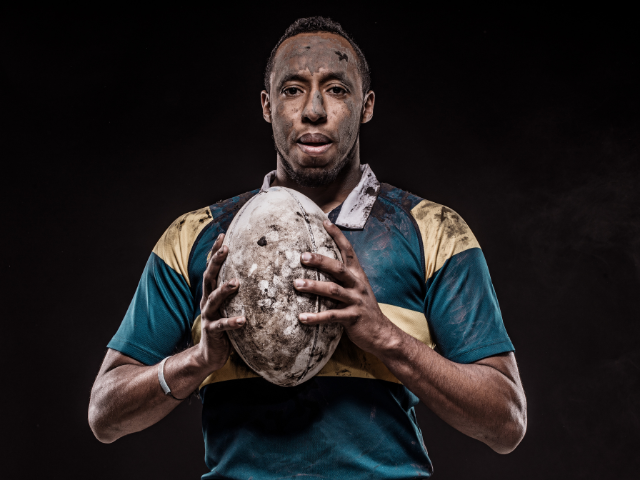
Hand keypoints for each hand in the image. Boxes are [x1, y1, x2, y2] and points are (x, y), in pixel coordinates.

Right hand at [198, 233, 245, 370]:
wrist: (210, 354)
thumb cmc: (226, 327)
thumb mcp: (230, 306)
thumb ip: (238, 292)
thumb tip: (259, 274)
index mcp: (211, 293)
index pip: (212, 268)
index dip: (215, 252)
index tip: (223, 235)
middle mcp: (207, 301)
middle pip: (209, 277)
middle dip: (216, 261)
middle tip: (226, 248)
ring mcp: (208, 316)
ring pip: (213, 300)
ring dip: (224, 289)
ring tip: (236, 282)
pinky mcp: (212, 332)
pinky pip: (222, 326)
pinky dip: (232, 322)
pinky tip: (243, 320)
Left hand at [293, 220, 399, 355]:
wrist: (381, 333)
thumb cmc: (362, 309)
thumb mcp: (356, 289)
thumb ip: (341, 279)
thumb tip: (319, 267)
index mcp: (357, 276)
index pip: (348, 251)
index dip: (338, 236)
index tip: (325, 222)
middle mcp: (357, 285)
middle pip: (338, 268)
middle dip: (320, 261)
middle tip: (302, 257)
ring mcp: (355, 301)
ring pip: (333, 290)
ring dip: (313, 287)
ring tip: (296, 284)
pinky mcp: (352, 318)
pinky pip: (331, 316)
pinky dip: (316, 317)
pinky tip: (301, 317)